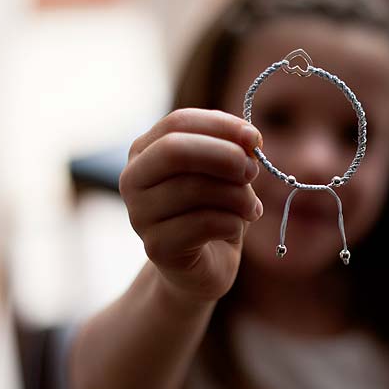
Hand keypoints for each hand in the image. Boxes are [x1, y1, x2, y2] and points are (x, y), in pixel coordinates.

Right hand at [119, 109, 263, 302]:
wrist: (203, 266)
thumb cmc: (213, 210)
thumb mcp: (225, 175)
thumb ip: (233, 152)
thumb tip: (250, 139)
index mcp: (145, 151)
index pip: (178, 122)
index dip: (220, 125)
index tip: (255, 138)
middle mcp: (133, 179)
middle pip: (174, 151)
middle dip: (224, 156)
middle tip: (252, 171)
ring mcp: (140, 215)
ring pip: (195, 189)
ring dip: (237, 196)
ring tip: (251, 207)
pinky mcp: (157, 247)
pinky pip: (203, 224)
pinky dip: (232, 222)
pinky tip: (237, 226)